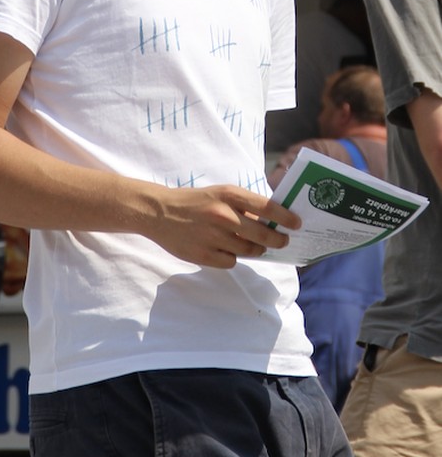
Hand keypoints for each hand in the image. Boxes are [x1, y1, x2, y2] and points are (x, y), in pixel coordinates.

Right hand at [147, 183, 300, 268]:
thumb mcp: (219, 194)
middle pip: (262, 234)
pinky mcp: (203, 255)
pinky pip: (231, 262)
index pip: (266, 207)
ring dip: (254, 249)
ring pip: (249, 251)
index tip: (297, 224)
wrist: (159, 212)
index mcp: (228, 195)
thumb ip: (243, 206)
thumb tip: (272, 222)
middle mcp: (222, 215)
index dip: (285, 217)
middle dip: (277, 240)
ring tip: (249, 244)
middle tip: (281, 241)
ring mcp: (213, 236)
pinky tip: (222, 248)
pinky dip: (231, 257)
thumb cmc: (195, 201)